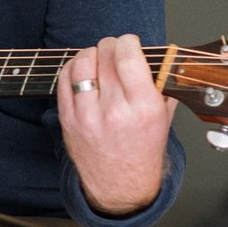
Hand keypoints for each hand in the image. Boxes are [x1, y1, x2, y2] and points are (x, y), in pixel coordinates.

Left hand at [58, 35, 175, 216]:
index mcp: (143, 108)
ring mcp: (88, 116)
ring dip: (90, 54)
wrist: (120, 184)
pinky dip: (72, 68)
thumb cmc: (142, 149)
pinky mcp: (68, 120)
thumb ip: (162, 84)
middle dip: (110, 45)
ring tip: (97, 58)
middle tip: (114, 48)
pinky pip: (64, 80)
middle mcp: (115, 111)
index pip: (128, 58)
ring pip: (81, 64)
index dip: (127, 42)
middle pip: (104, 56)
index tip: (129, 42)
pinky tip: (82, 71)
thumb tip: (159, 55)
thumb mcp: (163, 117)